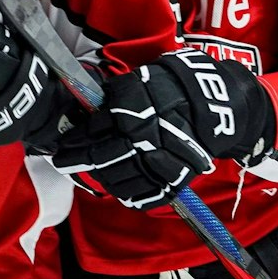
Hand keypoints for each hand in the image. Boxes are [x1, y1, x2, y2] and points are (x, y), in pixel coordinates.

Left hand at [52, 49, 273, 210]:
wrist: (214, 102)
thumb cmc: (170, 87)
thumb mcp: (137, 82)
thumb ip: (111, 100)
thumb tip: (86, 115)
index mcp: (134, 112)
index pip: (95, 131)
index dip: (75, 140)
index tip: (63, 145)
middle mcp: (147, 139)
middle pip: (104, 158)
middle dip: (78, 161)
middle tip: (63, 162)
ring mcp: (162, 162)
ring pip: (120, 180)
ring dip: (99, 178)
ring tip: (89, 173)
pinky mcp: (176, 179)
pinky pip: (146, 196)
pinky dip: (128, 195)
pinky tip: (116, 189)